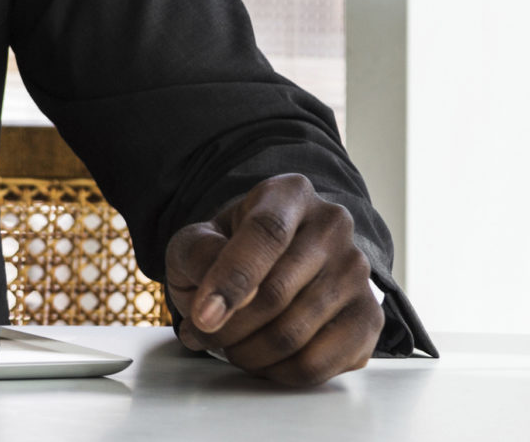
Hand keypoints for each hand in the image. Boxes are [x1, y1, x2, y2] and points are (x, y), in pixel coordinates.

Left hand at [166, 173, 383, 386]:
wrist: (273, 261)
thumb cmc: (229, 248)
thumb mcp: (198, 239)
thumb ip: (198, 255)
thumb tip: (215, 298)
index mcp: (289, 195)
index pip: (265, 233)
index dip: (231, 279)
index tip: (202, 316)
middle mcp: (333, 227)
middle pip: (277, 292)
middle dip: (229, 327)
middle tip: (200, 336)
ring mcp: (358, 273)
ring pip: (296, 334)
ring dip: (248, 354)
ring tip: (225, 347)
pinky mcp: (369, 318)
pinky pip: (320, 363)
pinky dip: (279, 373)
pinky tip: (259, 361)